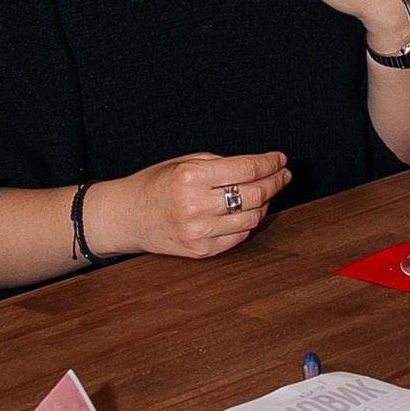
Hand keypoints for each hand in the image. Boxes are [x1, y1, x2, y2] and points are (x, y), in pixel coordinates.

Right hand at [94, 151, 290, 260]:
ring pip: (252, 218)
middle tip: (283, 175)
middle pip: (255, 194)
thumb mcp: (184, 163)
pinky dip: (249, 222)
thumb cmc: (156, 184)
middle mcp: (196, 205)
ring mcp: (199, 231)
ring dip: (267, 203)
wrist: (126, 217)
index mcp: (191, 177)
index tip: (281, 159)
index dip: (270, 163)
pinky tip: (249, 211)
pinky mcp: (201, 250)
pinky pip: (239, 236)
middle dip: (276, 182)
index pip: (247, 169)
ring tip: (268, 192)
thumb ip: (221, 165)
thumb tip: (261, 167)